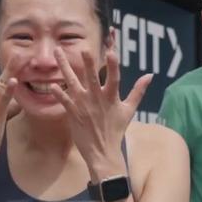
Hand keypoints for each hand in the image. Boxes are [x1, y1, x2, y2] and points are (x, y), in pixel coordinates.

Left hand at [50, 48, 151, 173]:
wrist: (103, 152)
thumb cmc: (116, 130)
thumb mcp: (129, 110)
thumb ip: (138, 91)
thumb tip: (150, 75)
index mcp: (111, 97)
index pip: (114, 78)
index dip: (113, 65)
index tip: (111, 52)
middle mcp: (97, 99)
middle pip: (92, 77)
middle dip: (88, 63)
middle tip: (84, 49)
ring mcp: (83, 105)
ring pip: (72, 82)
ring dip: (65, 67)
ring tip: (57, 52)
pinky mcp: (73, 113)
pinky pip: (63, 100)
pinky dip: (58, 92)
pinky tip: (51, 84)